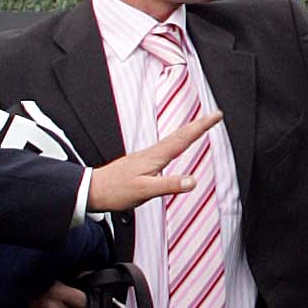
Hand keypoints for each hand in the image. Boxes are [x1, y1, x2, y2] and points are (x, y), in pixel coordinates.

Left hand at [90, 108, 222, 212]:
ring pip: (172, 140)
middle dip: (199, 125)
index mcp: (155, 157)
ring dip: (189, 132)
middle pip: (180, 135)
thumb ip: (169, 185)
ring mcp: (146, 156)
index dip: (201, 127)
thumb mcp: (144, 191)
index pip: (183, 138)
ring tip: (200, 127)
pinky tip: (176, 146)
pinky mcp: (142, 162)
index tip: (216, 116)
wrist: (91, 190)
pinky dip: (177, 142)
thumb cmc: (115, 190)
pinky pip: (165, 148)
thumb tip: (192, 181)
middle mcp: (152, 153)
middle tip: (215, 116)